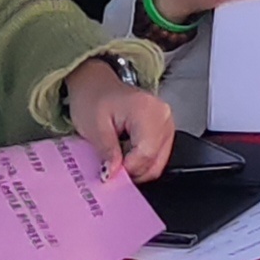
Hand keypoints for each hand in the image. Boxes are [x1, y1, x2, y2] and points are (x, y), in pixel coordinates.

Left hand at [65, 56, 174, 182]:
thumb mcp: (93, 127)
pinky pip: (159, 156)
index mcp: (147, 110)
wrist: (96, 85)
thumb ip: (107, 152)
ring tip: (118, 159)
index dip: (127, 169)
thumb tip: (114, 174)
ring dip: (137, 168)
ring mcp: (167, 122)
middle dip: (132, 171)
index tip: (108, 173)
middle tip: (111, 169)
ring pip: (159, 162)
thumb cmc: (92, 99)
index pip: (145, 153)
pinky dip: (143, 161)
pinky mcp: (166, 129)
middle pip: (155, 160)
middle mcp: (163, 116)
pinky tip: (127, 154)